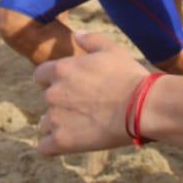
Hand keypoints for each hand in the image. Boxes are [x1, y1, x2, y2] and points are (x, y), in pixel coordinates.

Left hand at [34, 32, 149, 154]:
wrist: (141, 106)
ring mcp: (55, 118)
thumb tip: (76, 35)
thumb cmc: (129, 76)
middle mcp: (53, 93)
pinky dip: (53, 146)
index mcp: (61, 69)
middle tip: (86, 107)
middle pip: (48, 100)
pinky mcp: (61, 140)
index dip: (54, 81)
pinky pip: (44, 147)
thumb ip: (90, 40)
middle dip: (62, 103)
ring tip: (83, 127)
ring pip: (46, 124)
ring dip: (59, 125)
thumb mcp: (112, 50)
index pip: (41, 76)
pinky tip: (70, 143)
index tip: (71, 87)